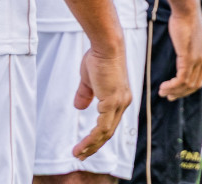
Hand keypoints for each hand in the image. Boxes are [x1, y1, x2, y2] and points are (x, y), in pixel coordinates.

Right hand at [72, 42, 131, 159]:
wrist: (105, 44)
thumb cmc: (98, 57)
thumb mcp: (89, 79)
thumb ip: (86, 94)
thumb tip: (80, 107)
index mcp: (120, 97)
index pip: (110, 122)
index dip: (98, 135)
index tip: (87, 145)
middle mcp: (123, 102)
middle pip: (109, 131)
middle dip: (95, 145)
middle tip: (82, 155)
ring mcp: (119, 103)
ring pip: (105, 133)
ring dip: (91, 146)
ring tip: (78, 154)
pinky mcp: (112, 102)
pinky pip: (102, 127)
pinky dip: (92, 138)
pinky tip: (83, 145)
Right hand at [160, 4, 201, 98]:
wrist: (187, 10)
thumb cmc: (185, 19)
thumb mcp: (192, 36)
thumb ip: (191, 48)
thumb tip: (184, 54)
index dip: (191, 87)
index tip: (179, 90)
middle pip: (196, 84)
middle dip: (182, 93)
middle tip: (170, 96)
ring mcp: (199, 59)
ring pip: (188, 84)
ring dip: (174, 91)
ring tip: (163, 92)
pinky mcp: (189, 58)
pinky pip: (181, 79)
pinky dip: (172, 86)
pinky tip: (164, 86)